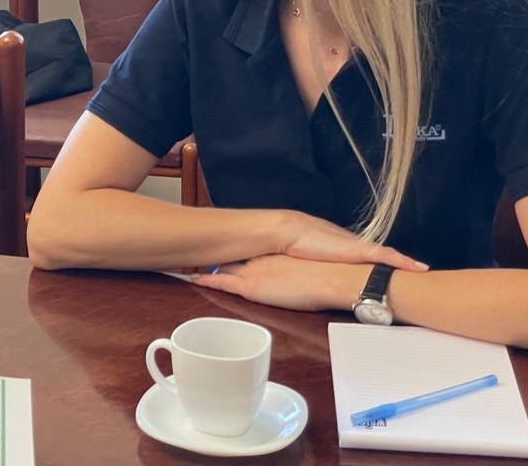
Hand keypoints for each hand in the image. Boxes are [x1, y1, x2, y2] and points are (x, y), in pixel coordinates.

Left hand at [190, 254, 372, 311]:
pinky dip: (209, 282)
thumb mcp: (317, 262)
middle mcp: (262, 255)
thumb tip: (305, 266)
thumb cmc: (336, 272)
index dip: (236, 242)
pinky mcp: (252, 287)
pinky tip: (194, 279)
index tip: (223, 240)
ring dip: (207, 262)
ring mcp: (255, 270)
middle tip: (198, 246)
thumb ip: (304, 263)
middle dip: (216, 250)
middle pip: (232, 250)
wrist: (337, 278)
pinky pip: (223, 283)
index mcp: (277, 248)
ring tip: (189, 259)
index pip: (251, 243)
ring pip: (223, 264)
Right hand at [278, 210, 427, 270]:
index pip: (367, 256)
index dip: (382, 263)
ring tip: (423, 270)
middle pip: (381, 255)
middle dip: (398, 263)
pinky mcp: (359, 249)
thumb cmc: (294, 247)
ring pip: (389, 256)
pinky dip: (402, 261)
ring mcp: (358, 246)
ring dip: (405, 263)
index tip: (394, 270)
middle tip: (417, 271)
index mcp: (342, 247)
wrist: (289, 232)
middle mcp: (353, 245)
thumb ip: (315, 267)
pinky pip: (387, 255)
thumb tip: (313, 278)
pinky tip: (418, 268)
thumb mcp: (307, 261)